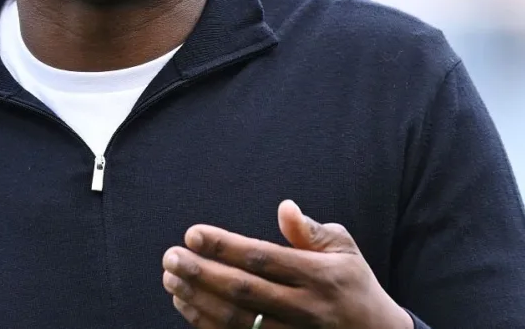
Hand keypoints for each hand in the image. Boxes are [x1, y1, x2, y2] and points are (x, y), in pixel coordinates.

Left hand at [162, 200, 413, 328]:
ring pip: (235, 320)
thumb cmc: (353, 285)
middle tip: (170, 256)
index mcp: (320, 276)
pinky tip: (186, 303)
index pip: (263, 258)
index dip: (225, 246)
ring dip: (197, 299)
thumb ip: (310, 231)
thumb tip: (284, 207)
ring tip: (171, 277)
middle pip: (243, 291)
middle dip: (201, 272)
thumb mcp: (345, 250)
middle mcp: (305, 308)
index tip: (192, 233)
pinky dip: (205, 322)